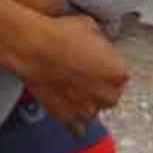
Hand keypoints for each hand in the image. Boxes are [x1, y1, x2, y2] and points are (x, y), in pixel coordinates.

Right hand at [20, 12, 129, 134]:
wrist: (33, 47)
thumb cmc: (58, 35)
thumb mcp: (90, 26)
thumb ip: (101, 43)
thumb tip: (98, 44)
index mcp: (119, 72)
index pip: (118, 73)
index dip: (104, 65)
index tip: (93, 60)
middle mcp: (108, 95)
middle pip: (109, 93)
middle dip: (97, 84)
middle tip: (80, 71)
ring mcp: (88, 109)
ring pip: (93, 108)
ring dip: (85, 100)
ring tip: (69, 84)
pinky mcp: (68, 118)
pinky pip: (77, 127)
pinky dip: (73, 119)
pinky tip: (67, 106)